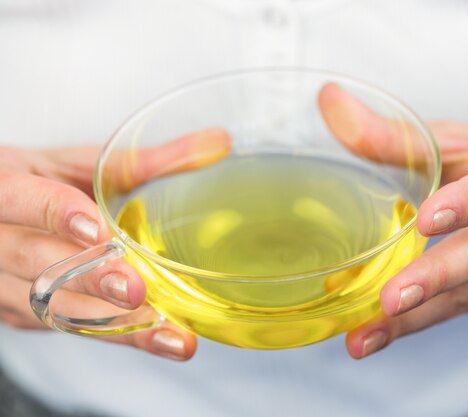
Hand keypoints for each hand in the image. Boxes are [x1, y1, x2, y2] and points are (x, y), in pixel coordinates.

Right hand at [0, 129, 228, 360]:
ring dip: (114, 324)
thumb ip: (143, 160)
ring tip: (168, 332)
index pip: (18, 199)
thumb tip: (219, 142)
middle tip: (136, 290)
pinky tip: (161, 338)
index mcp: (5, 190)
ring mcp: (6, 286)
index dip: (55, 213)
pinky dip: (118, 335)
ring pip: (53, 309)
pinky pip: (69, 329)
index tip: (98, 229)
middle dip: (89, 278)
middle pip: (35, 264)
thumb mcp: (80, 164)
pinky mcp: (25, 316)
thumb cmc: (41, 182)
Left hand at [318, 84, 467, 357]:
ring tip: (365, 336)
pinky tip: (376, 335)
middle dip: (437, 278)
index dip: (467, 204)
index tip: (427, 220)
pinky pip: (462, 311)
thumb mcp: (466, 143)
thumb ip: (399, 135)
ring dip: (416, 319)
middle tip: (390, 298)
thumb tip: (330, 103)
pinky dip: (418, 325)